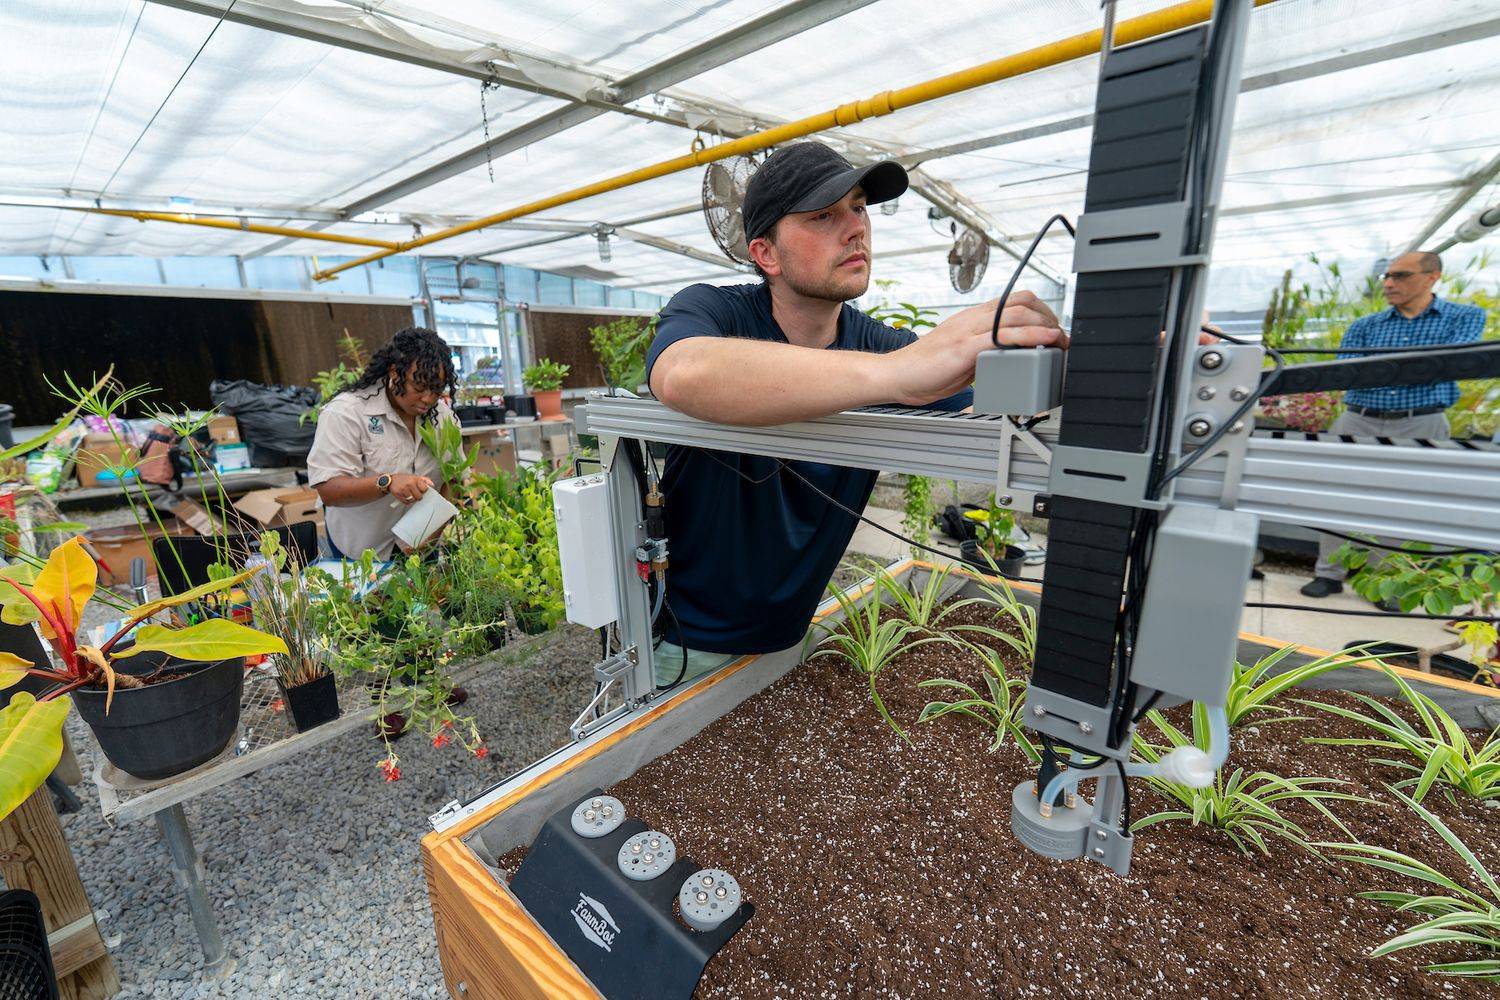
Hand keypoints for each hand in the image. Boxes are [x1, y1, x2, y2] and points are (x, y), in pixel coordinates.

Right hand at [388, 473, 431, 503]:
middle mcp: (410, 484)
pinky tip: (406, 497)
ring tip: (410, 495)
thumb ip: (425, 480)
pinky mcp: (398, 495)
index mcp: (415, 479)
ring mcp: (404, 490)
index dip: (423, 490)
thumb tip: (433, 485)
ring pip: (413, 500)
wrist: (390, 481)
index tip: (421, 490)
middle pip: (419, 496)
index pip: (425, 489)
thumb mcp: (415, 477)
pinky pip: (406, 502)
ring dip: (412, 499)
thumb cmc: (404, 479)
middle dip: (418, 496)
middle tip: (415, 493)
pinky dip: (407, 501)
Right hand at [882, 289, 1065, 405]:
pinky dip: (1030, 336)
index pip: (1015, 301)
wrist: (896, 376)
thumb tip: (1012, 359)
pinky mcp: (963, 347)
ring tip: (1061, 341)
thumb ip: (988, 354)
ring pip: (1016, 313)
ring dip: (1046, 326)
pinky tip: (1045, 341)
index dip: (1042, 312)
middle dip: (1050, 317)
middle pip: (1022, 301)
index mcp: (974, 318)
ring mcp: (968, 330)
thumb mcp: (966, 359)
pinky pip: (1002, 336)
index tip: (1056, 331)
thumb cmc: (927, 370)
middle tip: (1063, 339)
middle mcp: (973, 318)